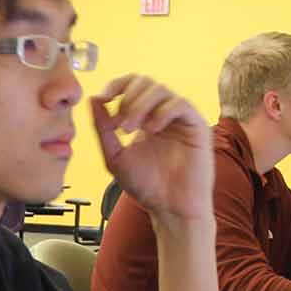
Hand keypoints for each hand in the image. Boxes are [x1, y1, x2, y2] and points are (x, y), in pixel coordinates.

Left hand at [90, 75, 212, 225]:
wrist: (170, 209)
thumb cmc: (147, 187)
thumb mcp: (114, 156)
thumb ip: (102, 128)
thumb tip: (94, 98)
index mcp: (144, 117)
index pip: (131, 85)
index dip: (116, 86)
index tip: (103, 99)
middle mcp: (162, 114)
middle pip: (145, 82)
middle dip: (127, 98)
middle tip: (119, 125)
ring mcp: (180, 119)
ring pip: (161, 89)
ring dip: (140, 105)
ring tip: (130, 129)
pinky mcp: (196, 126)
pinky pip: (180, 104)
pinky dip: (163, 111)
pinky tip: (152, 129)